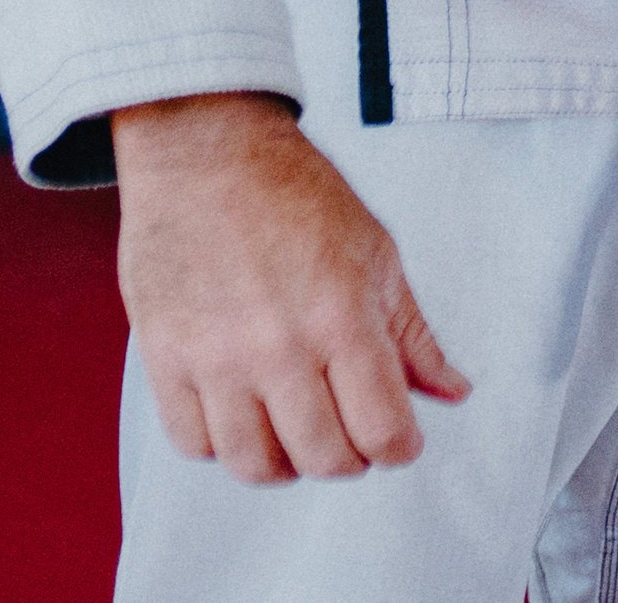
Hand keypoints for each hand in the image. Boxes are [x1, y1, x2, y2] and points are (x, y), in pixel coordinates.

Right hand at [112, 92, 469, 482]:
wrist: (206, 149)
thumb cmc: (294, 191)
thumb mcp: (375, 250)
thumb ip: (412, 332)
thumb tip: (452, 392)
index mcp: (341, 314)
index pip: (382, 431)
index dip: (400, 447)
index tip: (399, 437)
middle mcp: (279, 345)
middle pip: (323, 460)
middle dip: (349, 458)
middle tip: (350, 430)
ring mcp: (216, 358)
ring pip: (255, 466)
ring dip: (287, 462)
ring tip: (297, 427)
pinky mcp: (165, 359)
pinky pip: (196, 445)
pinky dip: (224, 444)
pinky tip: (243, 410)